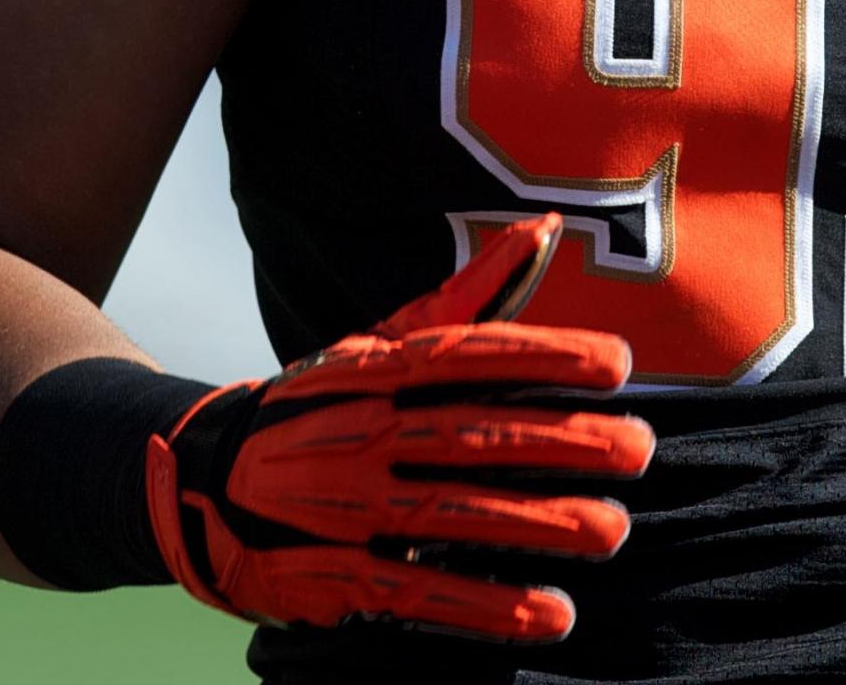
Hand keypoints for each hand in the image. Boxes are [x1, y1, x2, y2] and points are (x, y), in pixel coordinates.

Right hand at [143, 213, 650, 641]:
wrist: (204, 479)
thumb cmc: (324, 403)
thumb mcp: (382, 342)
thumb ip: (470, 296)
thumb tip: (549, 229)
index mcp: (377, 371)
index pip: (466, 355)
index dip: (543, 357)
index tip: (619, 364)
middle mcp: (361, 434)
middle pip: (469, 438)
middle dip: (560, 445)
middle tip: (640, 451)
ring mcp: (346, 509)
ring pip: (452, 516)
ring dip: (536, 527)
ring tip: (611, 531)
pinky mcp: (337, 577)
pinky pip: (420, 594)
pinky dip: (487, 609)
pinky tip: (552, 616)